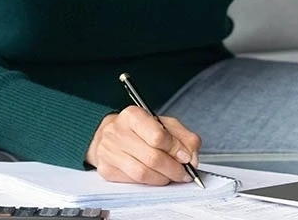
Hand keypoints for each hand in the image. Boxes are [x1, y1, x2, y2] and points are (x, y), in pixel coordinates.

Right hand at [85, 106, 201, 185]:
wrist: (110, 135)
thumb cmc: (139, 129)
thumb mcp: (164, 124)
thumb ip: (183, 137)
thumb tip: (191, 157)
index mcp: (133, 116)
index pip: (157, 136)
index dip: (176, 150)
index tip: (186, 157)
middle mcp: (117, 132)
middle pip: (152, 157)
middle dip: (173, 169)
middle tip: (184, 173)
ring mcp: (109, 152)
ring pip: (143, 173)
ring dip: (163, 178)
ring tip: (171, 176)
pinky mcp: (106, 169)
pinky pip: (133, 181)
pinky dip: (150, 182)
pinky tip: (155, 177)